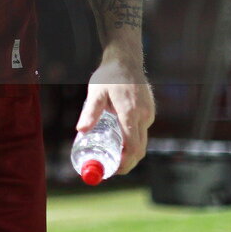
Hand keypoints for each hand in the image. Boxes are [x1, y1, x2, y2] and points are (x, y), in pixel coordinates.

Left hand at [79, 57, 154, 174]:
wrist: (125, 60)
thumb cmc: (108, 76)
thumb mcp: (96, 92)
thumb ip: (90, 112)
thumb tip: (80, 131)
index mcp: (130, 113)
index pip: (132, 147)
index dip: (124, 163)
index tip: (113, 171)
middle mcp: (143, 115)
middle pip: (139, 148)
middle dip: (127, 162)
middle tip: (111, 168)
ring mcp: (148, 113)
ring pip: (142, 140)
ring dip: (130, 151)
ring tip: (112, 155)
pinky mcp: (149, 111)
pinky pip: (142, 131)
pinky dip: (133, 140)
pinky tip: (119, 138)